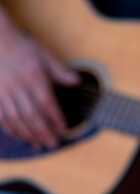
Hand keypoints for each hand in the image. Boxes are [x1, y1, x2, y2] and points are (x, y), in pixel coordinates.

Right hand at [0, 12, 79, 149]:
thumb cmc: (24, 48)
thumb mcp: (45, 55)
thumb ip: (61, 71)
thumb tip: (77, 82)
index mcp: (34, 76)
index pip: (46, 102)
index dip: (55, 118)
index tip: (64, 129)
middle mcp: (18, 86)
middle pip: (31, 115)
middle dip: (43, 132)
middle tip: (53, 144)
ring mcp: (4, 92)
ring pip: (16, 119)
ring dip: (28, 134)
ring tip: (39, 145)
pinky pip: (2, 117)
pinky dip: (11, 129)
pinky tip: (21, 136)